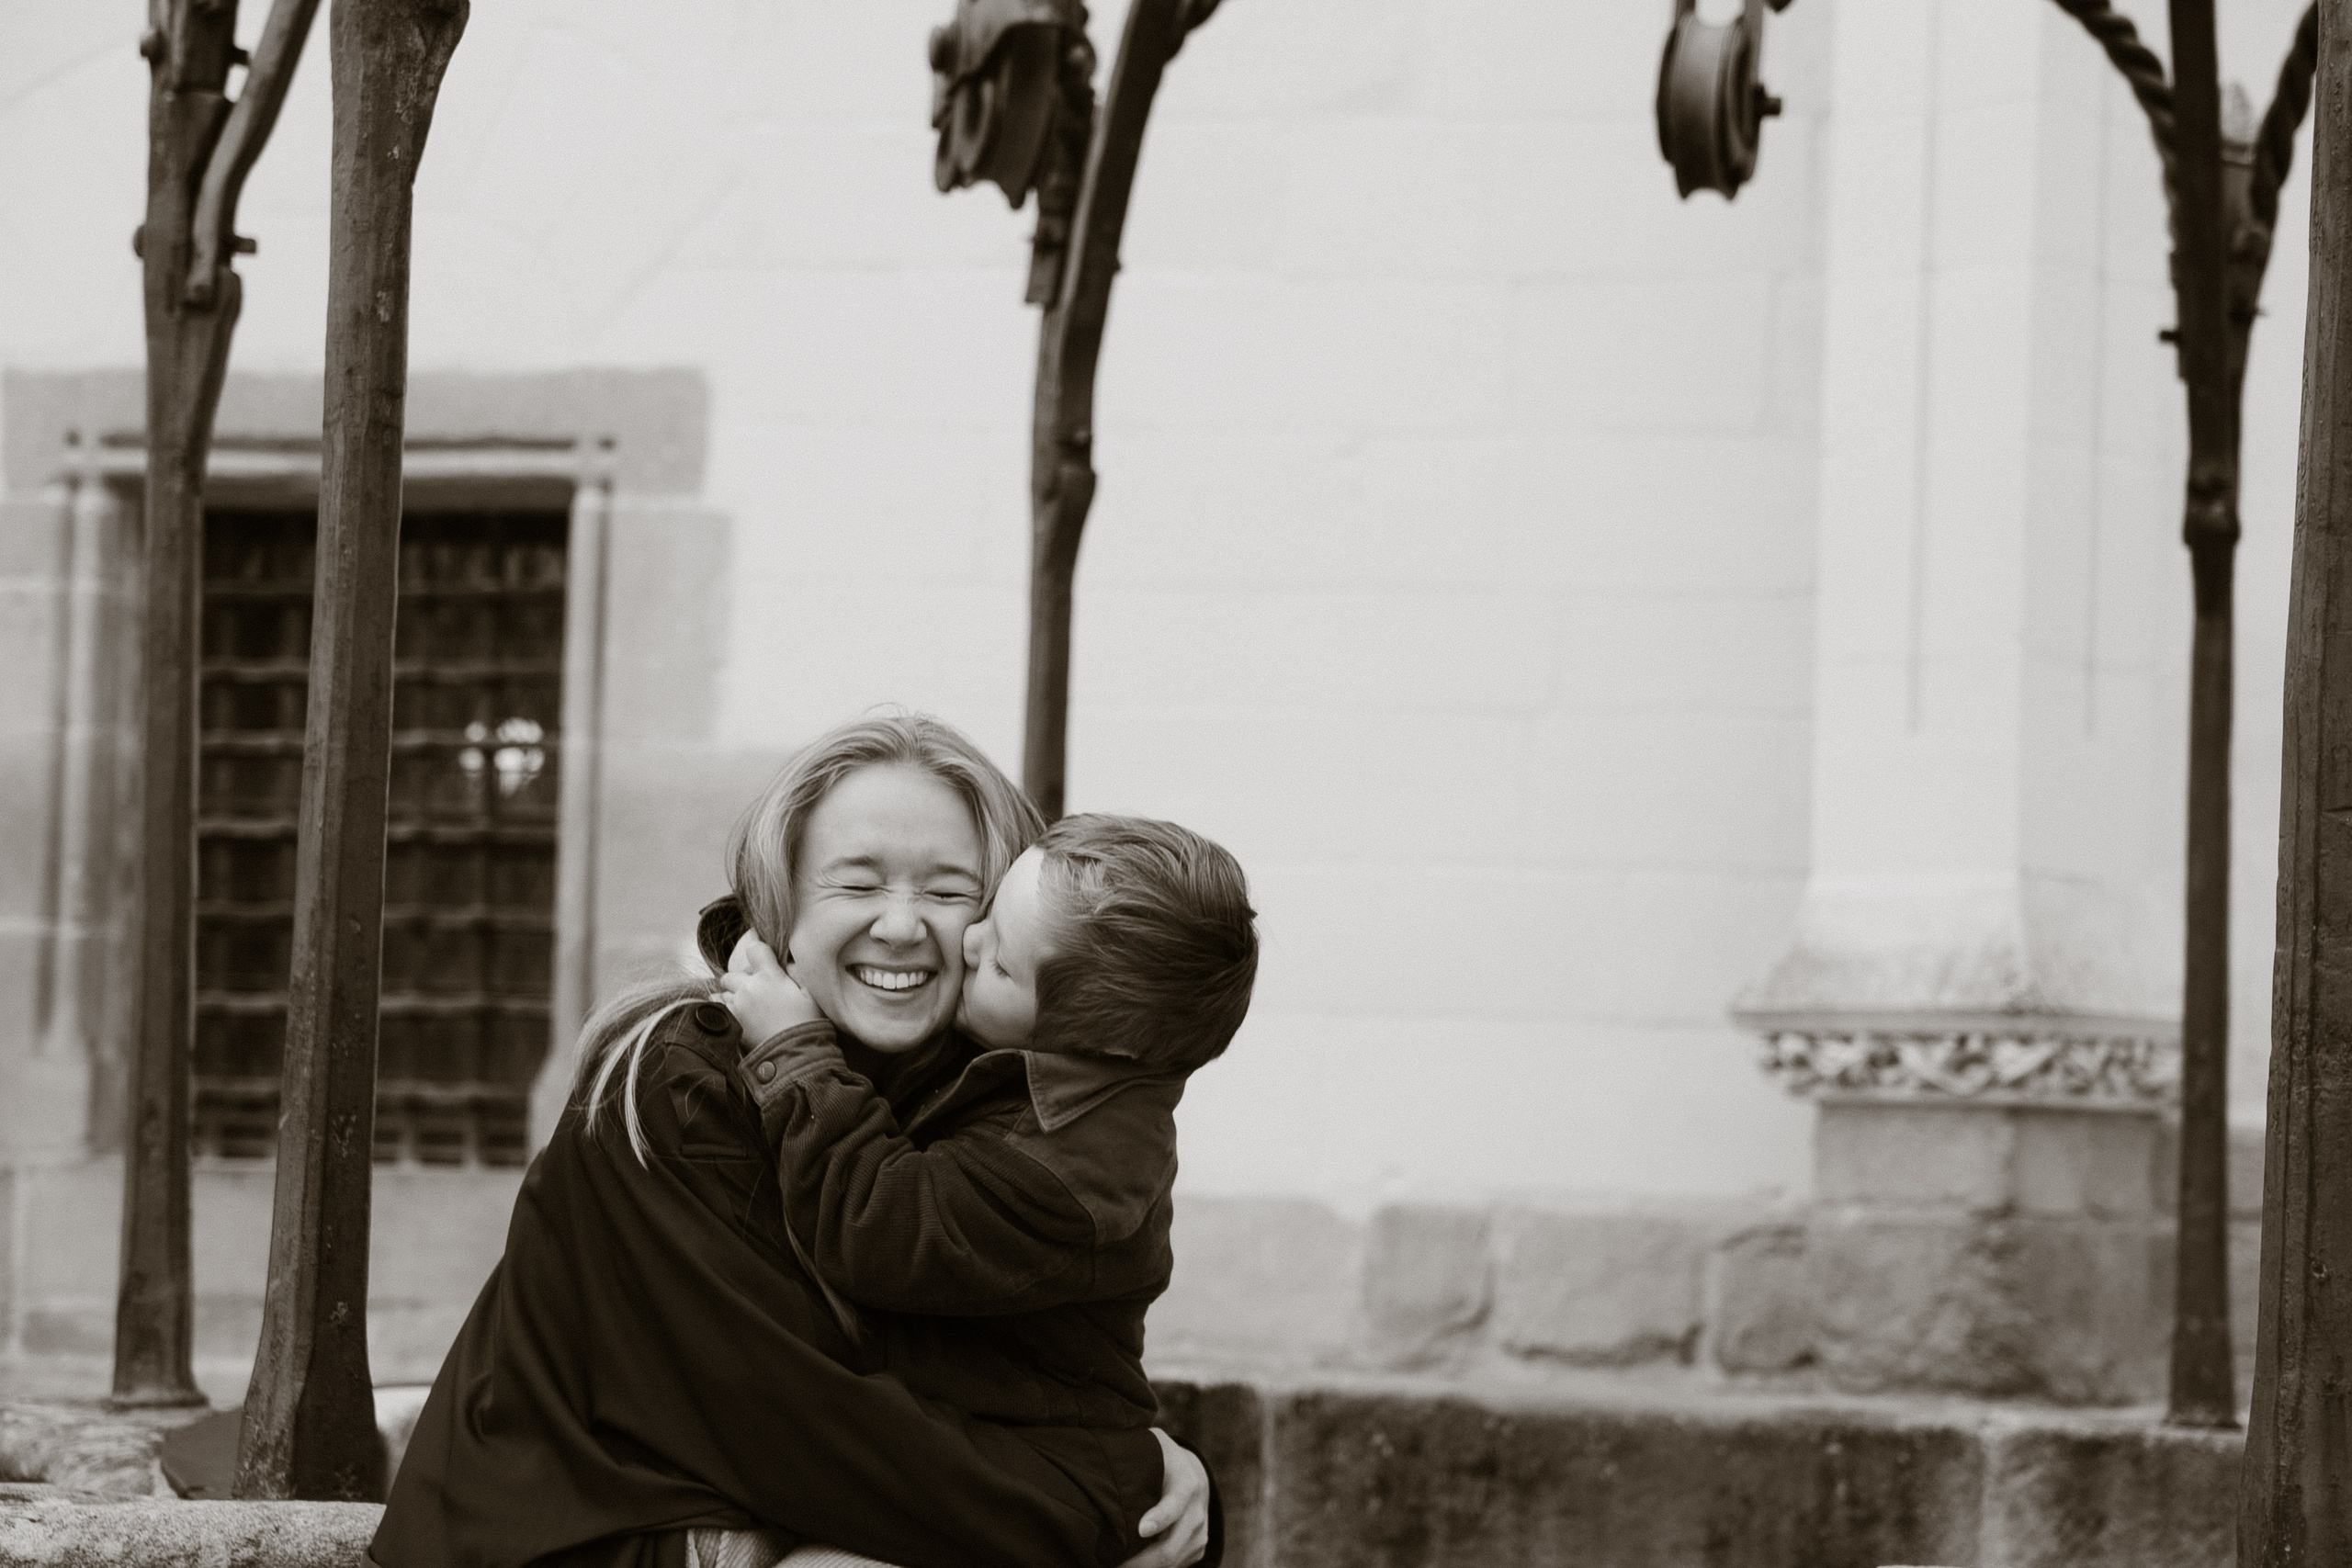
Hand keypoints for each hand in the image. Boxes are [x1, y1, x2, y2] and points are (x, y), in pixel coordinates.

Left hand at [716, 934, 823, 1039]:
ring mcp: (737, 1004)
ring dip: (734, 994)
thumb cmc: (807, 1022)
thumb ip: (797, 972)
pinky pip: (718, 1004)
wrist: (793, 1053)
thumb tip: (787, 963)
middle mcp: (749, 986)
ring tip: (748, 1005)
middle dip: (743, 979)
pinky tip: (737, 1012)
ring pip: (725, 990)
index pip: (755, 949)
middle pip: (734, 973)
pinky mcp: (730, 1020)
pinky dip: (725, 1005)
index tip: (760, 957)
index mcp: (770, 976)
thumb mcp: (810, 993)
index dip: (757, 951)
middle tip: (757, 990)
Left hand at [1118, 1429, 1209, 1567]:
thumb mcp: (1153, 1447)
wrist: (1193, 1472)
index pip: (1174, 1506)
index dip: (1158, 1519)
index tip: (1140, 1529)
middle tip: (1111, 1563)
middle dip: (1138, 1562)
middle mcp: (1197, 1511)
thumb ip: (1134, 1454)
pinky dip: (1151, 1567)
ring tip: (1115, 1565)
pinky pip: (1174, 1566)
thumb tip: (1099, 1463)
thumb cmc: (1161, 1458)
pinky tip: (1133, 1563)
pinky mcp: (1198, 1547)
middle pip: (1169, 1549)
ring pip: (1170, 1563)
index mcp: (1186, 1483)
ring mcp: (1199, 1533)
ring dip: (1142, 1567)